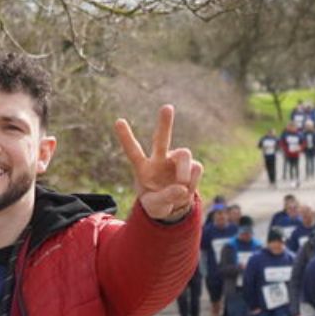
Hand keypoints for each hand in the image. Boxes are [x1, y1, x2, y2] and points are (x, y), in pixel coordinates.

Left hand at [114, 105, 202, 220]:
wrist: (173, 207)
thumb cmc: (157, 203)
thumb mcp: (155, 206)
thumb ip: (166, 198)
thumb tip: (182, 188)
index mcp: (143, 168)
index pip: (133, 151)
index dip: (126, 137)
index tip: (119, 121)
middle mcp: (160, 159)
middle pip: (161, 139)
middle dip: (165, 123)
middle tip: (167, 107)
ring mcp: (176, 161)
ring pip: (184, 153)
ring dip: (184, 172)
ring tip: (183, 187)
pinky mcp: (192, 165)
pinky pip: (196, 168)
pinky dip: (193, 181)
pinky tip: (187, 189)